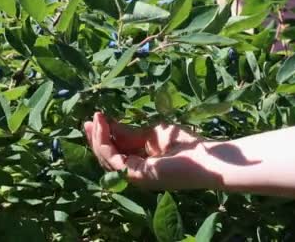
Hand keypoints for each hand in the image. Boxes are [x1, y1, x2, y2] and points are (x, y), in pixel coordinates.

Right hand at [83, 112, 225, 189]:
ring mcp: (134, 177)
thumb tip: (110, 126)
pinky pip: (113, 159)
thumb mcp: (152, 134)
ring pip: (106, 159)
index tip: (97, 117)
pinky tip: (104, 126)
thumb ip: (130, 134)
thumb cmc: (186, 145)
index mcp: (141, 165)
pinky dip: (105, 142)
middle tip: (89, 119)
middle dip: (96, 138)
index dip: (105, 136)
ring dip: (98, 138)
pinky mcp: (136, 175)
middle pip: (107, 157)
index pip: (116, 152)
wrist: (206, 158)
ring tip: (96, 119)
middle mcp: (135, 174)